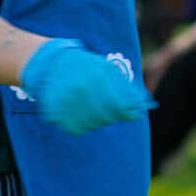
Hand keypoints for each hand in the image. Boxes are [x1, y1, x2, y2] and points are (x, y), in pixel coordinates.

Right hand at [21, 38, 154, 134]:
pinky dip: (82, 124)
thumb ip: (126, 87)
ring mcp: (67, 103)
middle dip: (111, 114)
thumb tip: (142, 105)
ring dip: (96, 119)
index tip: (131, 113)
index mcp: (98, 76)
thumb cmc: (88, 68)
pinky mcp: (56, 115)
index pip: (121, 106)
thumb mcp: (108, 69)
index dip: (128, 112)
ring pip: (93, 125)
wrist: (53, 65)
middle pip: (107, 117)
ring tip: (89, 104)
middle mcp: (82, 89)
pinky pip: (78, 129)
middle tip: (105, 106)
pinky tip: (79, 110)